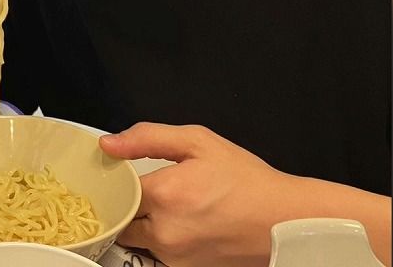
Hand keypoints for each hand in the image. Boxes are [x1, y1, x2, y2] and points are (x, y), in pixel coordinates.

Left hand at [99, 123, 306, 266]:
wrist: (284, 221)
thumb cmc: (247, 181)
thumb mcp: (199, 142)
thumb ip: (147, 138)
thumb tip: (108, 145)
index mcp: (164, 194)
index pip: (117, 189)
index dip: (120, 178)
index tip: (129, 171)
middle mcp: (164, 231)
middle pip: (122, 217)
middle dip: (130, 203)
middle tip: (152, 189)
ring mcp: (174, 256)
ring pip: (138, 237)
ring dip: (146, 222)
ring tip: (176, 205)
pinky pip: (159, 252)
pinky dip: (164, 238)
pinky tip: (186, 223)